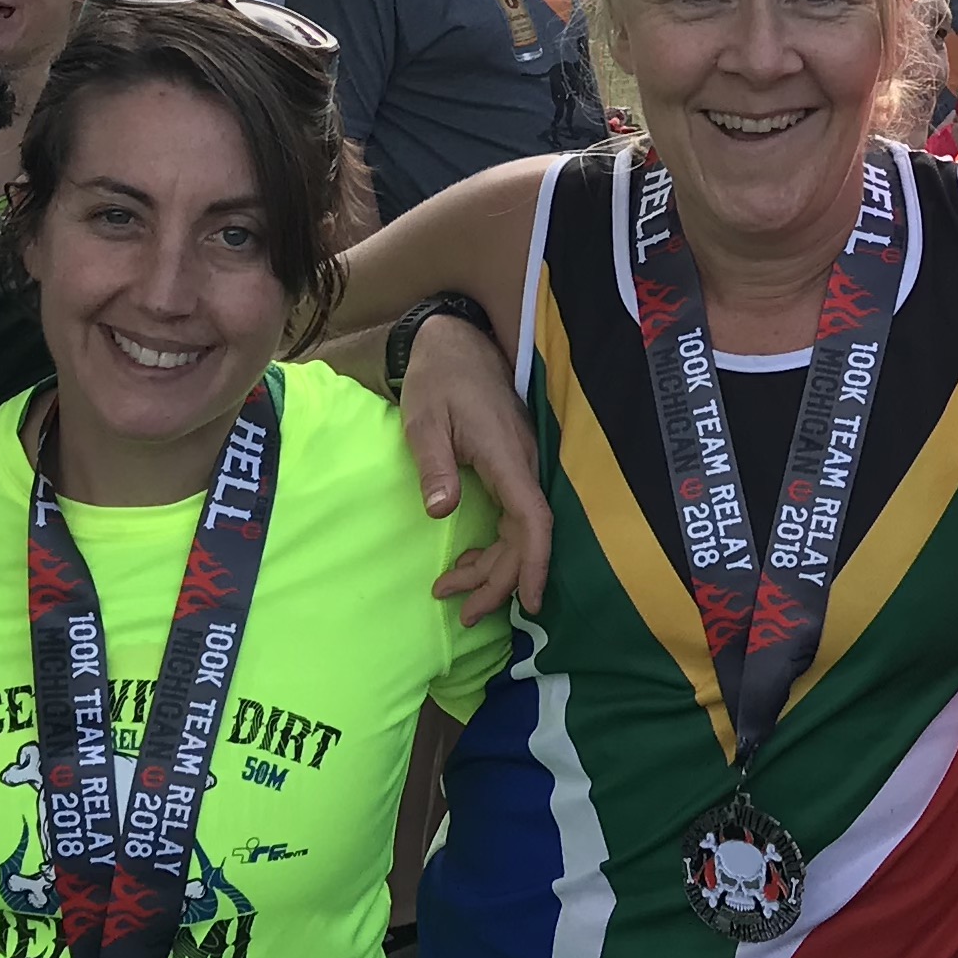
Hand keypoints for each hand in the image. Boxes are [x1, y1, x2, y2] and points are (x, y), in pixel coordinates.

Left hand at [401, 305, 548, 618]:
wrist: (455, 343)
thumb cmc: (438, 379)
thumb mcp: (423, 420)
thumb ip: (433, 465)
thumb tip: (441, 511)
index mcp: (505, 456)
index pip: (532, 518)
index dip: (534, 562)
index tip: (529, 600)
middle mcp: (522, 465)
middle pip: (526, 536)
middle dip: (500, 581)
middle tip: (462, 614)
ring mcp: (520, 467)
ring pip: (519, 531)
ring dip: (492, 568)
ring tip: (452, 593)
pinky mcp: (511, 468)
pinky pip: (513, 518)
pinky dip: (493, 547)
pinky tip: (468, 562)